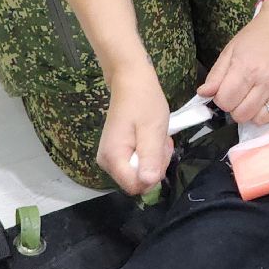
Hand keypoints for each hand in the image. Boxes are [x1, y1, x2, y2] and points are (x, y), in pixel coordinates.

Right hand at [96, 62, 173, 194]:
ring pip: (139, 173)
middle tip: (161, 141)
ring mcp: (110, 158)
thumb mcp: (153, 129)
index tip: (160, 151)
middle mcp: (106, 162)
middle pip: (137, 181)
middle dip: (155, 164)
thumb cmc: (143, 102)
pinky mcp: (116, 153)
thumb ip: (150, 157)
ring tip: (157, 136)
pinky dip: (148, 153)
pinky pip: (136, 163)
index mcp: (113, 158)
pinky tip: (151, 138)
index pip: (135, 186)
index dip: (153, 175)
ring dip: (154, 158)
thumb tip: (149, 183)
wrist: (131, 81)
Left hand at [198, 0, 268, 124]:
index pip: (225, 102)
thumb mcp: (231, 50)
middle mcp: (268, 81)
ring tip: (257, 95)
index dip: (222, 99)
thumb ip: (216, 75)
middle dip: (237, 107)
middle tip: (242, 93)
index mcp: (247, 68)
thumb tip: (204, 94)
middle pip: (241, 115)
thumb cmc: (259, 36)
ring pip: (260, 120)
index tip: (227, 91)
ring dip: (254, 111)